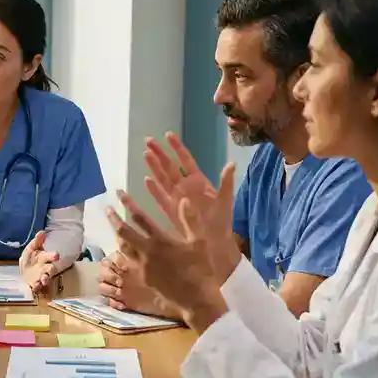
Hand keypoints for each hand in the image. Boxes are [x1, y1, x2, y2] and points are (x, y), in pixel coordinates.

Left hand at [21, 230, 59, 290]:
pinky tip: (35, 285)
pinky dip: (37, 286)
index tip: (56, 255)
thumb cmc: (30, 259)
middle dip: (51, 269)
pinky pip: (38, 286)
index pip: (50, 256)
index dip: (53, 256)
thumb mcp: (30, 249)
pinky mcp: (36, 284)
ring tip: (44, 279)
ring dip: (45, 279)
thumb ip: (37, 241)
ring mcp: (41, 277)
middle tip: (50, 271)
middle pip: (51, 269)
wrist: (23, 273)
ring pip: (46, 278)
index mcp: (44, 258)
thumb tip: (42, 231)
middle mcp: (45, 268)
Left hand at [106, 191, 229, 332]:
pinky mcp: (142, 277)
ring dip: (116, 234)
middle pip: (124, 232)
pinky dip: (123, 250)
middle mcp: (148, 252)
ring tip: (112, 225)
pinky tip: (122, 247)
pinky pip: (128, 260)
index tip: (120, 194)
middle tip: (107, 208)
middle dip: (114, 218)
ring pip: (123, 247)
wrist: (195, 299)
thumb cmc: (200, 269)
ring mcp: (143, 266)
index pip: (140, 218)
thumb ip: (191, 220)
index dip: (128, 204)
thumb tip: (184, 199)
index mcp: (161, 241)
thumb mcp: (199, 243)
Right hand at [144, 133, 240, 276]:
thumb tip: (232, 163)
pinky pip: (160, 198)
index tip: (168, 134)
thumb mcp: (226, 199)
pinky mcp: (171, 211)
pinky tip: (146, 180)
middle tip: (147, 140)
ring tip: (145, 154)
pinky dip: (154, 189)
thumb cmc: (222, 221)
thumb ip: (226, 181)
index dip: (177, 147)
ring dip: (153, 167)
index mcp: (199, 181)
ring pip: (162, 179)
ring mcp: (177, 198)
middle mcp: (185, 187)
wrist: (216, 242)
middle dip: (159, 153)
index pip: (186, 160)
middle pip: (169, 166)